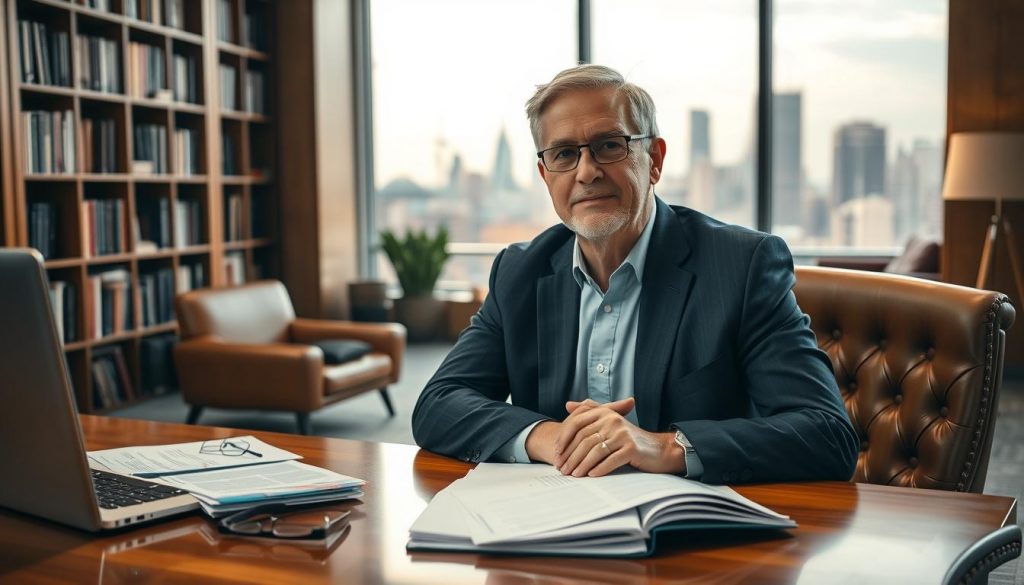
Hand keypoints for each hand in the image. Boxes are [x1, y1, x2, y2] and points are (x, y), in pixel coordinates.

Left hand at [553, 398, 684, 476]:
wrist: (658, 449)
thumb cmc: (628, 438)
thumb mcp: (609, 420)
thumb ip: (590, 411)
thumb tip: (568, 405)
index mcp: (605, 413)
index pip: (577, 424)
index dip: (564, 439)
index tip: (556, 454)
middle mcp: (613, 420)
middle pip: (584, 439)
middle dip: (570, 456)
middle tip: (562, 469)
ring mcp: (622, 434)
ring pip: (595, 451)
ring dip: (581, 465)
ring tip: (574, 475)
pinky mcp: (631, 448)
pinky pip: (610, 460)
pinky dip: (599, 469)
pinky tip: (591, 475)